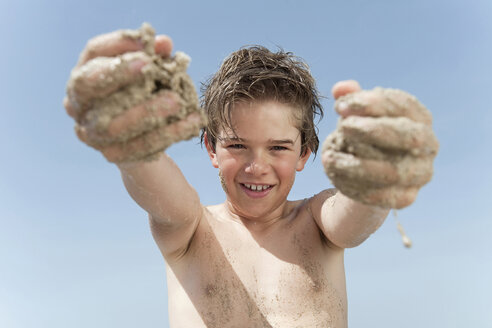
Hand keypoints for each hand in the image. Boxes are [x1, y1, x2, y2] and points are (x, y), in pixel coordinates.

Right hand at [64, 23, 204, 162]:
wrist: (147, 139)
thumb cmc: (147, 95)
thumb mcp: (153, 74)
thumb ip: (156, 57)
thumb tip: (163, 43)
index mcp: (85, 75)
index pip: (94, 52)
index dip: (118, 44)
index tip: (146, 41)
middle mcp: (78, 104)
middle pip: (88, 86)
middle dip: (119, 74)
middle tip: (151, 67)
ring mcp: (91, 133)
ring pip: (112, 125)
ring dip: (147, 111)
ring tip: (178, 101)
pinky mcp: (113, 154)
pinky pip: (138, 147)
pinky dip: (166, 134)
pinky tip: (190, 123)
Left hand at [321, 80, 438, 208]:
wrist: (370, 173)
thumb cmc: (365, 135)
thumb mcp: (358, 113)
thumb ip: (351, 99)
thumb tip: (341, 88)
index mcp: (419, 118)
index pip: (402, 106)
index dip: (372, 104)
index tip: (340, 106)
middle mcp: (428, 145)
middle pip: (408, 137)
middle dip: (373, 131)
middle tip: (342, 127)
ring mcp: (420, 174)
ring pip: (393, 171)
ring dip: (357, 164)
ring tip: (328, 157)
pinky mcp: (405, 197)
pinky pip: (381, 195)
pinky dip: (354, 185)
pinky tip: (333, 174)